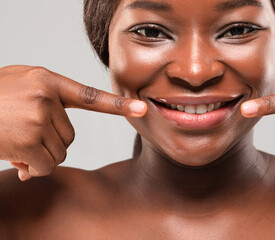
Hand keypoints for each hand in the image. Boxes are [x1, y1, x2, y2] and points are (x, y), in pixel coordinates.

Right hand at [0, 65, 146, 180]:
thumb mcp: (17, 90)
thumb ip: (41, 116)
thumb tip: (35, 169)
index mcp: (47, 80)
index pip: (90, 96)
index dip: (118, 104)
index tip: (142, 108)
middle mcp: (45, 97)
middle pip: (70, 136)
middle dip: (50, 142)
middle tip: (24, 134)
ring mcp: (36, 118)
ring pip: (59, 152)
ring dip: (39, 155)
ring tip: (15, 141)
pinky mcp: (26, 139)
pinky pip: (44, 166)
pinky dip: (32, 168)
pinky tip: (14, 156)